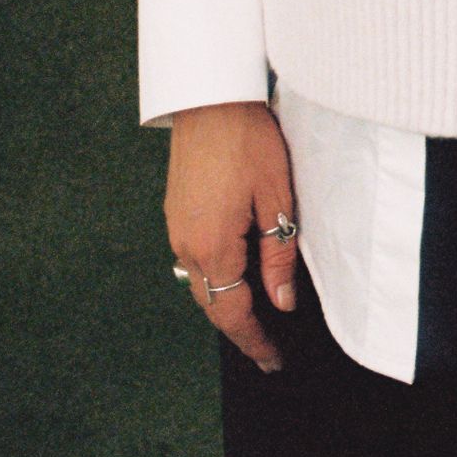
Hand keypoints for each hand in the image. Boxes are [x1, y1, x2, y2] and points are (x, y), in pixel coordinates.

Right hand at [166, 100, 300, 371]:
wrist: (210, 97)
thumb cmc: (248, 141)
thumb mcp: (276, 198)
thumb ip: (277, 255)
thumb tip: (282, 301)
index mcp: (212, 245)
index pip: (232, 312)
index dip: (254, 340)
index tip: (273, 360)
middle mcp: (185, 244)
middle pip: (211, 302)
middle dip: (240, 328)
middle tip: (268, 348)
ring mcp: (175, 227)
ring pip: (200, 281)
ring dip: (226, 301)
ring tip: (256, 316)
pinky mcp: (175, 212)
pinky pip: (194, 257)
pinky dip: (215, 275)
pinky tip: (236, 273)